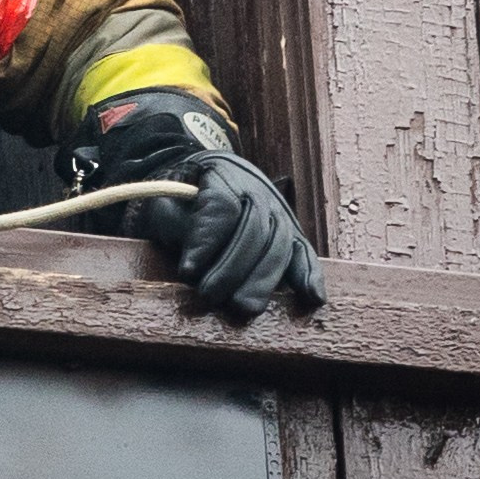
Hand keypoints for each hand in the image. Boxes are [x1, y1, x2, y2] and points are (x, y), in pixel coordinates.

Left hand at [59, 87, 324, 316]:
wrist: (209, 176)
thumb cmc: (182, 195)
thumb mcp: (167, 201)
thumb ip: (177, 226)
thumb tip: (192, 268)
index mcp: (223, 171)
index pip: (222, 207)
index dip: (205, 241)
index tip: (186, 271)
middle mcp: (258, 188)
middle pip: (255, 228)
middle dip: (232, 267)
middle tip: (209, 296)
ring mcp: (279, 209)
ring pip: (281, 243)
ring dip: (263, 279)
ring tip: (243, 307)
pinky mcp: (292, 230)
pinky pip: (305, 251)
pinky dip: (310, 274)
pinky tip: (312, 298)